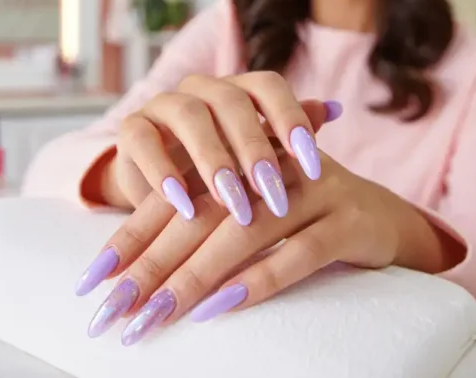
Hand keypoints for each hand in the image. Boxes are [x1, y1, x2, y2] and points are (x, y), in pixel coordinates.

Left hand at [81, 153, 442, 344]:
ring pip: (241, 233)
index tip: (91, 282)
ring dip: (193, 278)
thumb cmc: (299, 218)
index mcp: (238, 159)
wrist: (384, 215)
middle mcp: (270, 167)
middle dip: (149, 266)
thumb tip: (127, 275)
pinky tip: (221, 307)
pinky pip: (298, 253)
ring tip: (153, 317)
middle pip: (197, 216)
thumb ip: (199, 223)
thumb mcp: (248, 212)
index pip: (172, 198)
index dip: (130, 237)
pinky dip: (258, 280)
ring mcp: (312, 191)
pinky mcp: (348, 221)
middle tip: (110, 311)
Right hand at [101, 71, 340, 224]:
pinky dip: (163, 172)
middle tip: (274, 193)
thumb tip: (334, 108)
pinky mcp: (131, 129)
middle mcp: (202, 89)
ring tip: (232, 202)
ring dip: (213, 161)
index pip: (269, 86)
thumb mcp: (258, 162)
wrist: (163, 193)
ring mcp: (164, 104)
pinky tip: (182, 205)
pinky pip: (144, 141)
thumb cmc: (223, 177)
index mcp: (239, 90)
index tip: (313, 165)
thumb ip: (289, 138)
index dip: (291, 119)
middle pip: (231, 101)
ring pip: (190, 116)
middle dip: (255, 149)